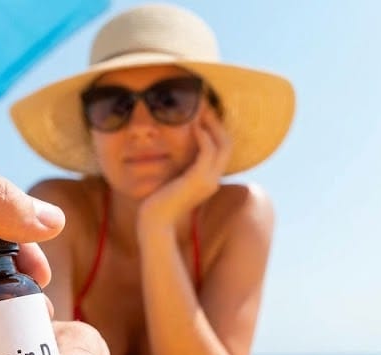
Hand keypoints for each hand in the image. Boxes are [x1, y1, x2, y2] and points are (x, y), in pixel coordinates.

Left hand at [138, 106, 232, 225]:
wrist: (153, 223)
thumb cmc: (156, 204)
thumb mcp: (169, 181)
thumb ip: (175, 168)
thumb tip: (168, 151)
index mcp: (207, 181)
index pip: (221, 151)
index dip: (215, 131)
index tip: (203, 115)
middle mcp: (212, 180)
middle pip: (227, 144)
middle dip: (217, 123)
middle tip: (205, 105)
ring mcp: (208, 180)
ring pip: (222, 144)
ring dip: (212, 124)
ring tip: (200, 110)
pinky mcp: (198, 179)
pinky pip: (208, 151)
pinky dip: (203, 135)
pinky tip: (193, 126)